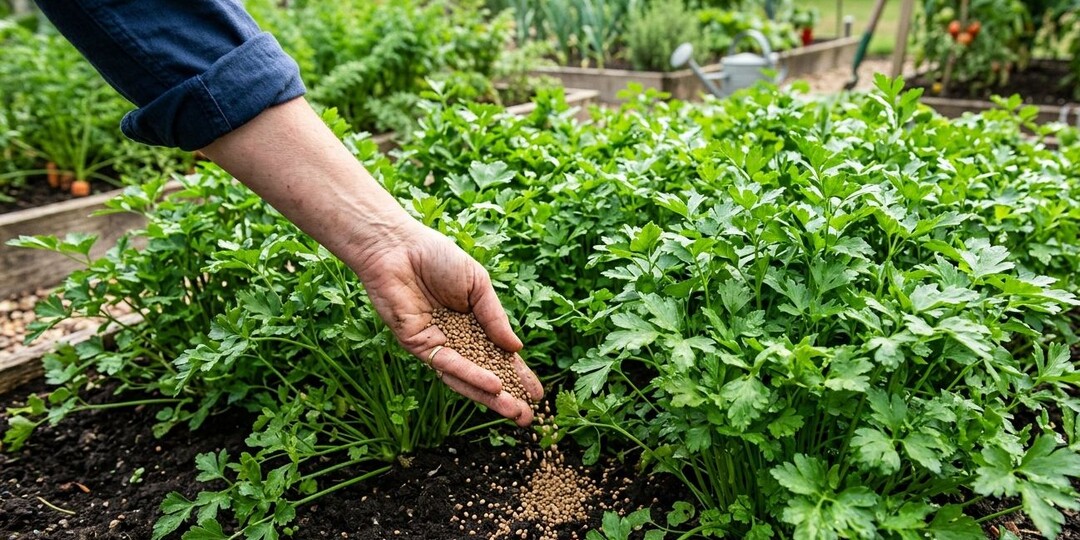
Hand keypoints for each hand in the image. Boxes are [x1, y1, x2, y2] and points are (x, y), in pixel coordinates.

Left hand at [348, 220, 543, 426]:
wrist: (398, 248)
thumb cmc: (437, 258)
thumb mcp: (478, 285)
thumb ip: (495, 318)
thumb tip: (516, 349)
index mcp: (473, 323)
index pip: (498, 355)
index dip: (517, 374)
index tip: (537, 394)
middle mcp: (456, 339)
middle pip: (484, 373)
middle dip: (506, 396)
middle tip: (527, 418)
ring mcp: (437, 345)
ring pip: (466, 377)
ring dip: (490, 396)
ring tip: (514, 412)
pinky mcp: (418, 346)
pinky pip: (448, 365)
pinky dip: (470, 376)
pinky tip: (492, 386)